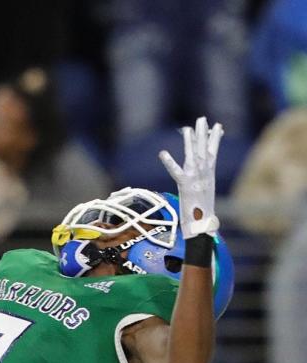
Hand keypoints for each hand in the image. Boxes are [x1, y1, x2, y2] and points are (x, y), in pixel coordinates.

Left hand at [159, 116, 222, 236]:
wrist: (202, 225)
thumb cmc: (202, 212)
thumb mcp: (205, 193)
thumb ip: (203, 181)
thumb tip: (204, 176)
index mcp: (209, 174)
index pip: (213, 152)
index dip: (215, 139)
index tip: (218, 126)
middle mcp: (204, 173)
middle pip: (204, 149)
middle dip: (204, 133)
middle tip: (202, 119)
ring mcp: (195, 178)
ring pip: (193, 155)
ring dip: (190, 141)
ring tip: (188, 128)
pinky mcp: (185, 185)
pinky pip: (176, 171)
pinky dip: (169, 162)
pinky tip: (163, 153)